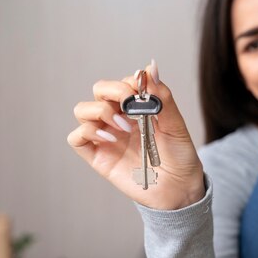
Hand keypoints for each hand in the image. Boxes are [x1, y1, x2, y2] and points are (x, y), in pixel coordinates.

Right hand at [67, 62, 204, 209]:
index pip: (122, 83)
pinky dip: (87, 132)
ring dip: (100, 111)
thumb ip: (163, 97)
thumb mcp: (176, 125)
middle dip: (113, 91)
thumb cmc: (180, 158)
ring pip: (83, 110)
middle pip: (99, 91)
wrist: (180, 190)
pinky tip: (111, 139)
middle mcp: (119, 120)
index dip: (130, 83)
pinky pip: (77, 138)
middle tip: (130, 105)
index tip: (143, 93)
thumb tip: (151, 67)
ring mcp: (107, 137)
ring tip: (124, 126)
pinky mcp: (98, 157)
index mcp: (138, 109)